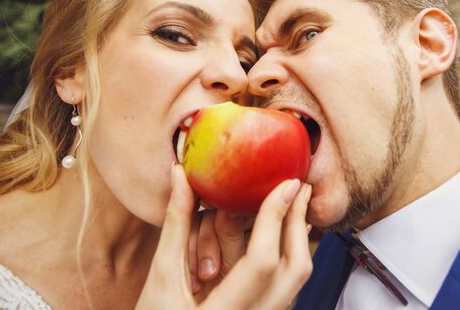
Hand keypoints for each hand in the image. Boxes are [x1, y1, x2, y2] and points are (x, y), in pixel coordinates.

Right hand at [136, 163, 312, 309]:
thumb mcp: (161, 275)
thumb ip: (176, 224)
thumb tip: (180, 176)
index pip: (262, 261)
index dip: (275, 218)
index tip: (285, 184)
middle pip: (293, 271)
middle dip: (298, 224)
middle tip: (298, 187)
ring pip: (296, 279)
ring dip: (298, 237)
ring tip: (294, 203)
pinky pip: (287, 285)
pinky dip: (289, 254)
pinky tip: (283, 232)